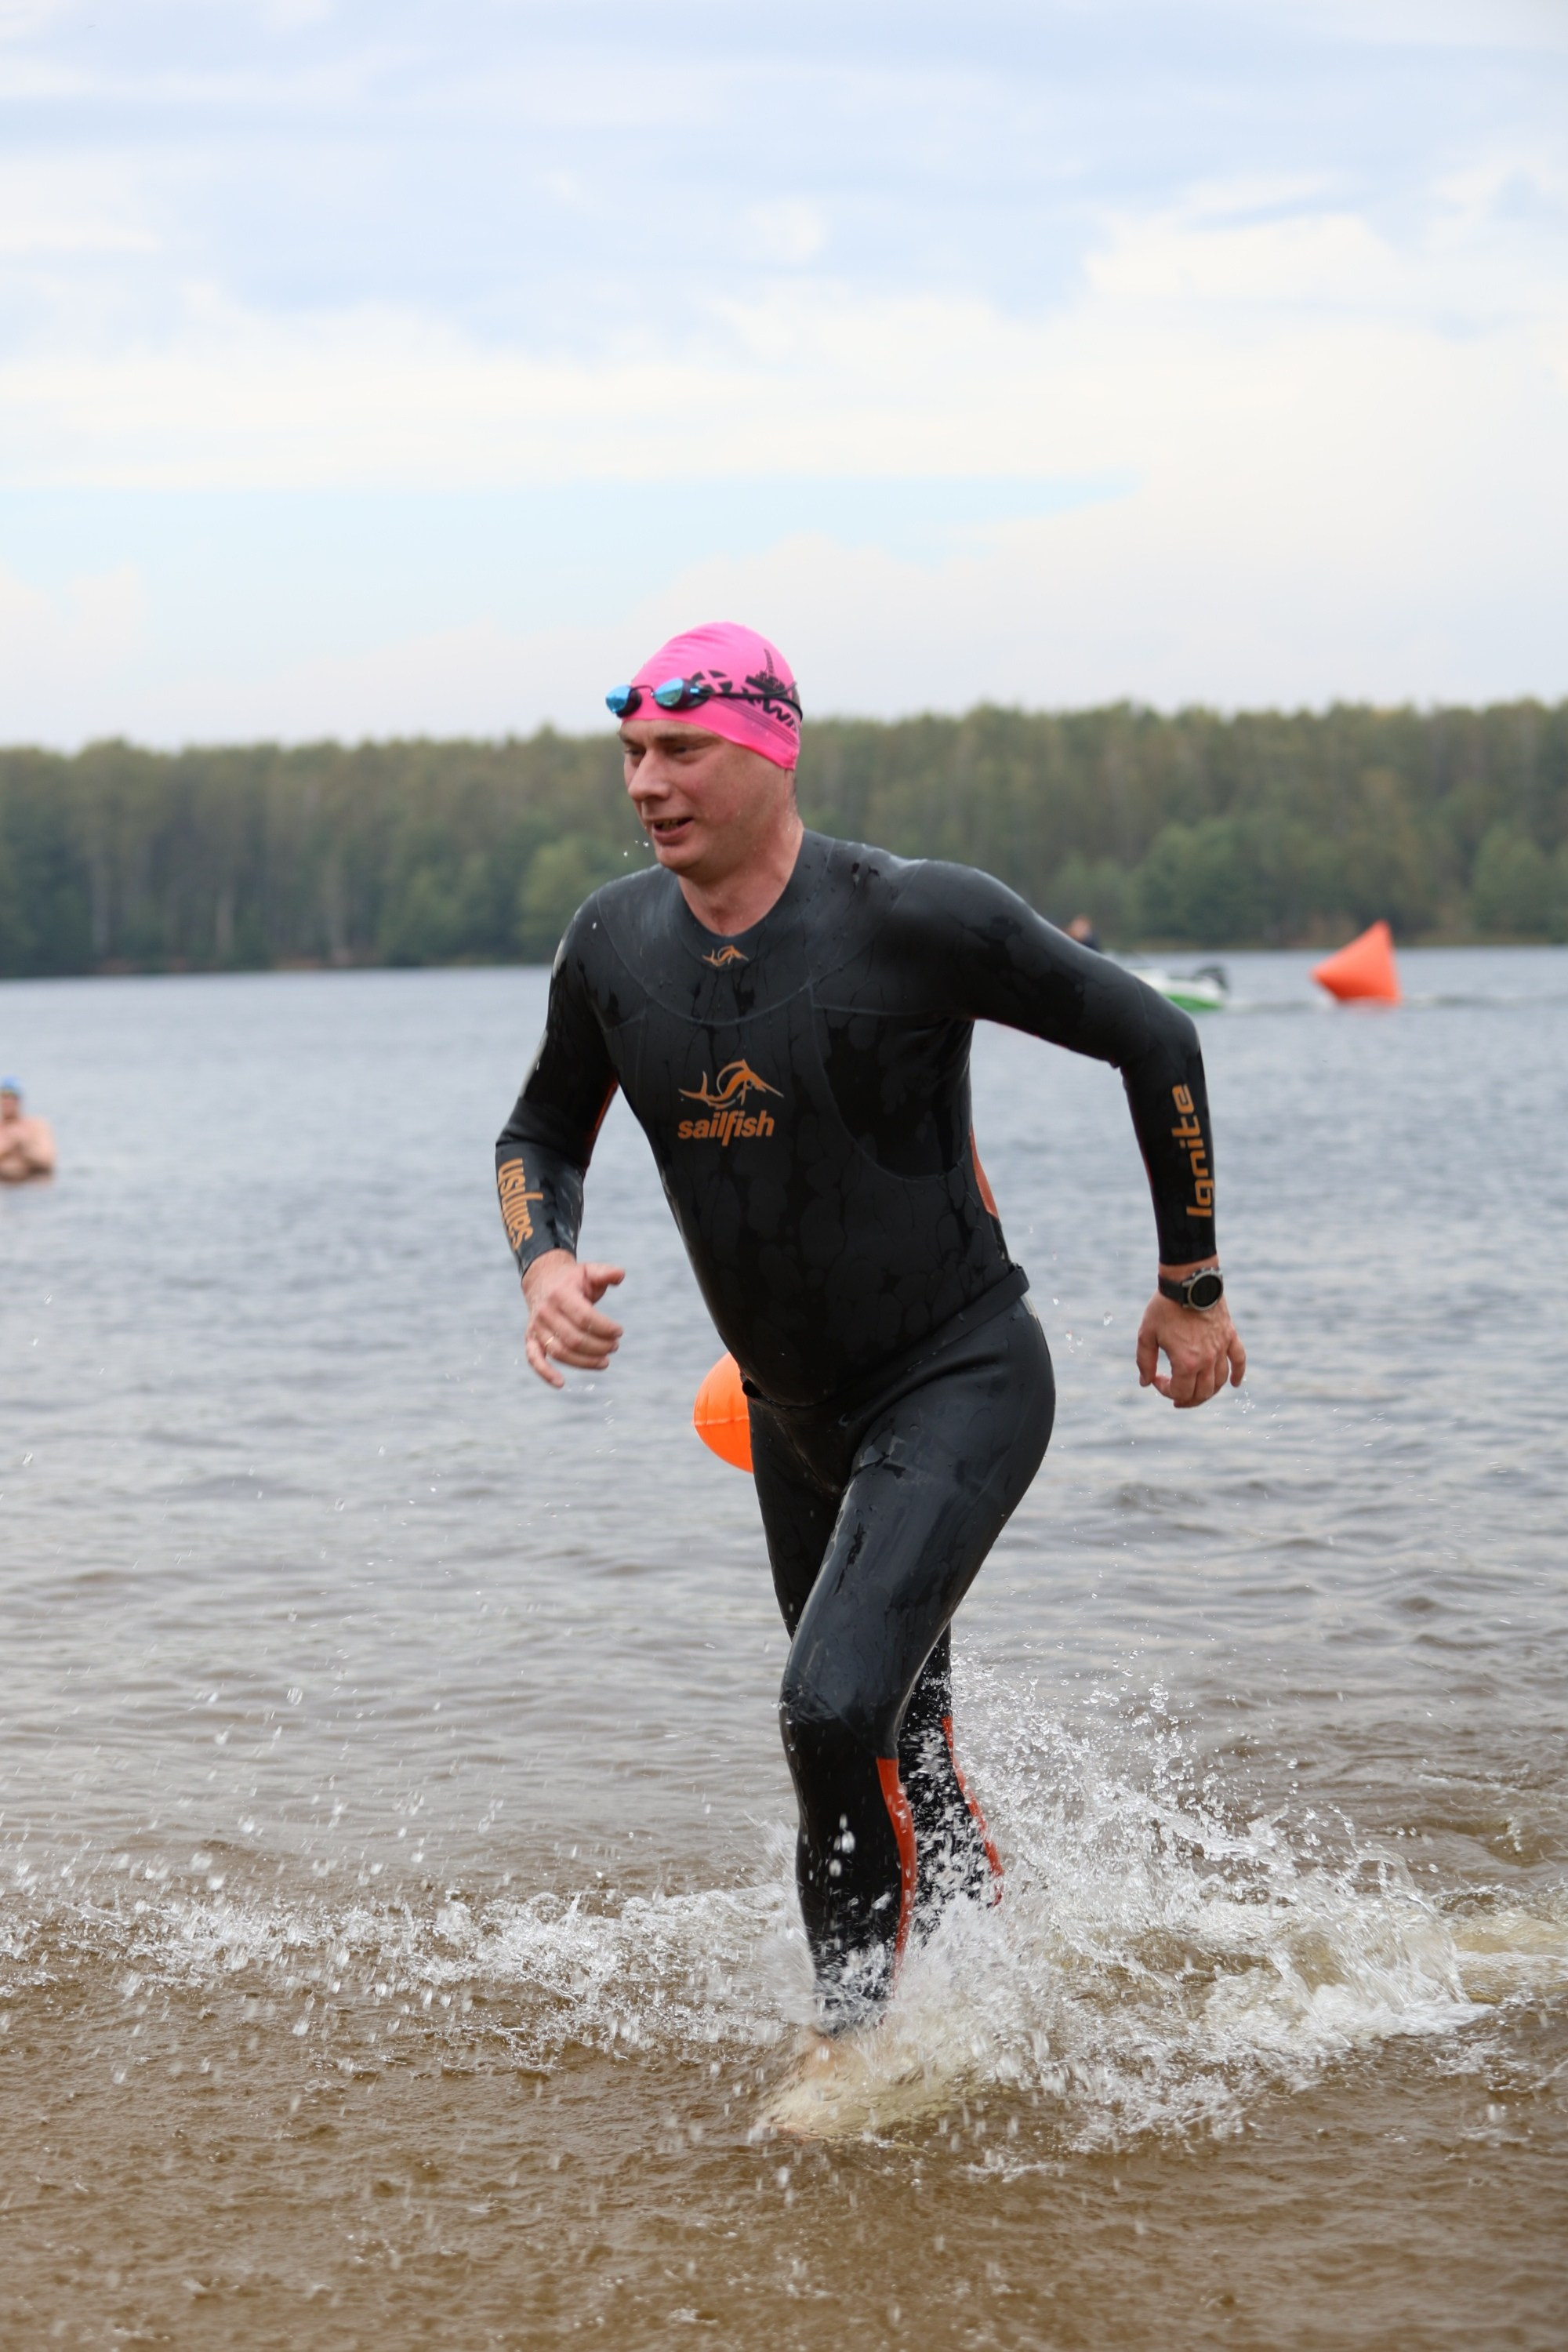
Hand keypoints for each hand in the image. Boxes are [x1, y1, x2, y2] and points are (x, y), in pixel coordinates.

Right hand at [521, 1249, 624, 1388]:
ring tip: (605, 1361)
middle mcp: (545, 1311)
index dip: (604, 1328)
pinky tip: (561, 1383)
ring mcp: (537, 1327)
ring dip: (585, 1362)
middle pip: (574, 1338)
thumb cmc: (573, 1279)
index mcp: (560, 1294)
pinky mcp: (531, 1338)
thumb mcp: (589, 1270)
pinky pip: (534, 1359)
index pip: (584, 1317)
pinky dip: (545, 1373)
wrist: (543, 1280)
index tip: (619, 1332)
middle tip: (615, 1346)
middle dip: (599, 1346)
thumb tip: (620, 1275)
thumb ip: (606, 1272)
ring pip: (560, 1352)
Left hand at [1136, 1290, 1245, 1407]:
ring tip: (1197, 1392)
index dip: (1165, 1391)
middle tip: (1176, 1397)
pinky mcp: (1230, 1336)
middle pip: (1202, 1392)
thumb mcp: (1146, 1335)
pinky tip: (1234, 1384)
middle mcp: (1207, 1360)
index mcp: (1186, 1362)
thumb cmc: (1164, 1307)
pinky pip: (1239, 1360)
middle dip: (1187, 1399)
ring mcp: (1221, 1348)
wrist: (1188, 1281)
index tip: (1156, 1379)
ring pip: (1220, 1381)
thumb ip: (1145, 1362)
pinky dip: (1238, 1374)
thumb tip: (1145, 1383)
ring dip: (1208, 1391)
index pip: (1180, 1392)